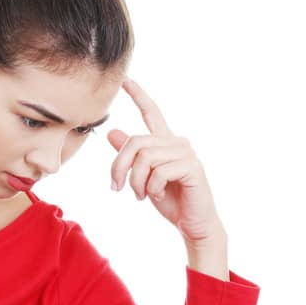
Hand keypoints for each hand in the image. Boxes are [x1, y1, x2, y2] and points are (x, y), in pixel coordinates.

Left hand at [106, 78, 225, 247]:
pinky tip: (159, 197)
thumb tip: (112, 132)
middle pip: (135, 142)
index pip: (151, 112)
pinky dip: (152, 189)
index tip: (124, 79)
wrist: (193, 224)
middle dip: (119, 167)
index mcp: (165, 143)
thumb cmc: (170, 201)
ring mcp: (186, 153)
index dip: (138, 95)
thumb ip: (131, 157)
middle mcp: (176, 142)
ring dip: (136, 182)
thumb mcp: (143, 178)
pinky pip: (159, 172)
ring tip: (140, 196)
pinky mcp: (192, 167)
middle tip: (117, 188)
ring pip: (145, 158)